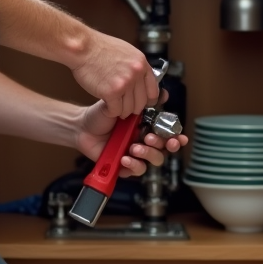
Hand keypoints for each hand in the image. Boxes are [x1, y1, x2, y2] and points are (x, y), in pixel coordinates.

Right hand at [70, 31, 159, 118]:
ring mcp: (125, 83)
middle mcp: (136, 74)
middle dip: (132, 108)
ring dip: (120, 110)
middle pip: (141, 103)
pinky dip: (110, 111)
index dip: (147, 101)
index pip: (153, 91)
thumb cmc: (98, 48)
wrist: (82, 48)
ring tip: (113, 105)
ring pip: (128, 109)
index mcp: (141, 64)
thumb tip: (141, 81)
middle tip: (124, 106)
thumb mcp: (126, 52)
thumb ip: (135, 67)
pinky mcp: (111, 92)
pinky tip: (106, 105)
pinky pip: (115, 111)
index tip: (141, 103)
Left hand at [72, 92, 188, 177]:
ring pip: (153, 161)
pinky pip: (136, 170)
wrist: (82, 126)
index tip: (179, 137)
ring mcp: (134, 155)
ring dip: (147, 154)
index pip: (168, 135)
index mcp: (147, 127)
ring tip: (134, 147)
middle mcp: (143, 142)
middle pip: (164, 150)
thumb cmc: (102, 115)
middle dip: (164, 146)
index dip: (176, 137)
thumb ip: (143, 100)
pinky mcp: (124, 166)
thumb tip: (162, 93)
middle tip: (152, 139)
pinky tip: (124, 158)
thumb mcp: (123, 102)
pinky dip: (133, 165)